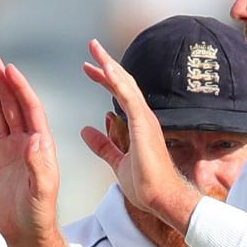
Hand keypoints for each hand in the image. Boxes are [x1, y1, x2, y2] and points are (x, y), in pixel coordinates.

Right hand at [0, 54, 61, 246]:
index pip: (30, 109)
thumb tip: (33, 140)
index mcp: (41, 144)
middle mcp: (26, 141)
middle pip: (14, 104)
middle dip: (3, 81)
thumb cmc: (38, 213)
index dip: (21, 88)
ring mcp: (9, 148)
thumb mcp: (42, 191)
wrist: (25, 231)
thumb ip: (38, 166)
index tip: (9, 70)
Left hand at [78, 38, 199, 229]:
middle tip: (91, 47)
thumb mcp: (116, 162)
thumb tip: (86, 131)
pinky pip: (129, 97)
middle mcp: (142, 117)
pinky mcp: (143, 125)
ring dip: (110, 65)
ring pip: (126, 85)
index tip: (90, 68)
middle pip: (122, 84)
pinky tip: (105, 68)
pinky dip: (117, 81)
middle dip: (106, 65)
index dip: (104, 80)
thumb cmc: (146, 185)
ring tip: (95, 49)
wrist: (161, 199)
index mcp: (137, 125)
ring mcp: (144, 119)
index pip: (119, 95)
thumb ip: (103, 145)